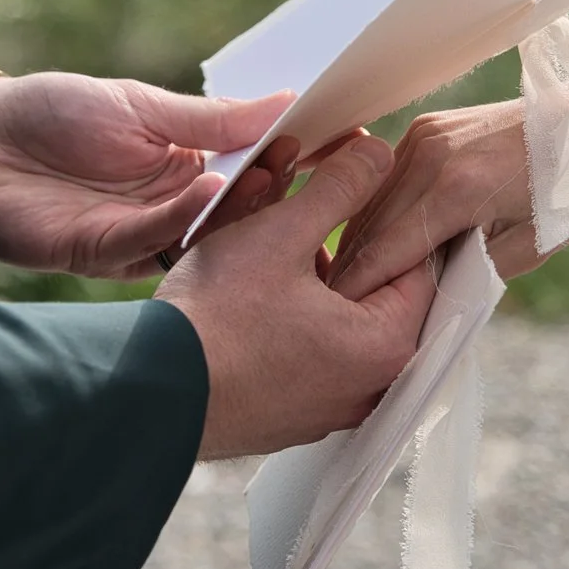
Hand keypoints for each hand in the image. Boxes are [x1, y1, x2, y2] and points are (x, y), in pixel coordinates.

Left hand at [0, 73, 291, 280]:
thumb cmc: (52, 113)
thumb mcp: (139, 105)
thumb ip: (210, 119)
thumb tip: (285, 102)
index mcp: (186, 168)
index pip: (250, 168)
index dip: (287, 156)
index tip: (334, 139)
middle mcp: (171, 208)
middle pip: (236, 210)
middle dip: (272, 188)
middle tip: (304, 163)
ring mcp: (141, 235)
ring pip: (202, 233)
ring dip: (235, 208)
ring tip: (264, 177)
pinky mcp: (105, 254)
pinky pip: (152, 240)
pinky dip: (182, 218)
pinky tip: (207, 192)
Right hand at [156, 135, 439, 459]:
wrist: (148, 392)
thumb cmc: (216, 317)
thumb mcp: (281, 235)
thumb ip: (340, 190)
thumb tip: (378, 153)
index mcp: (385, 345)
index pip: (419, 263)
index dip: (394, 212)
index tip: (371, 181)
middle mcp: (369, 386)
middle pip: (376, 292)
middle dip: (348, 240)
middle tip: (323, 203)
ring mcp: (329, 408)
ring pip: (340, 319)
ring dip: (317, 274)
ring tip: (280, 235)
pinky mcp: (292, 415)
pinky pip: (311, 350)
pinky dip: (295, 313)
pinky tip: (260, 281)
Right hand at [328, 88, 568, 301]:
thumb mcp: (533, 246)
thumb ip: (477, 272)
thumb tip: (430, 295)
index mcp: (459, 188)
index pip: (388, 249)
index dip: (361, 287)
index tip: (342, 319)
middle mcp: (432, 155)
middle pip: (371, 225)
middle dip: (352, 268)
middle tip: (338, 310)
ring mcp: (425, 134)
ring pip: (373, 200)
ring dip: (361, 239)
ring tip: (350, 281)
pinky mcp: (425, 125)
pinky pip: (389, 178)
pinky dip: (380, 210)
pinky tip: (376, 241)